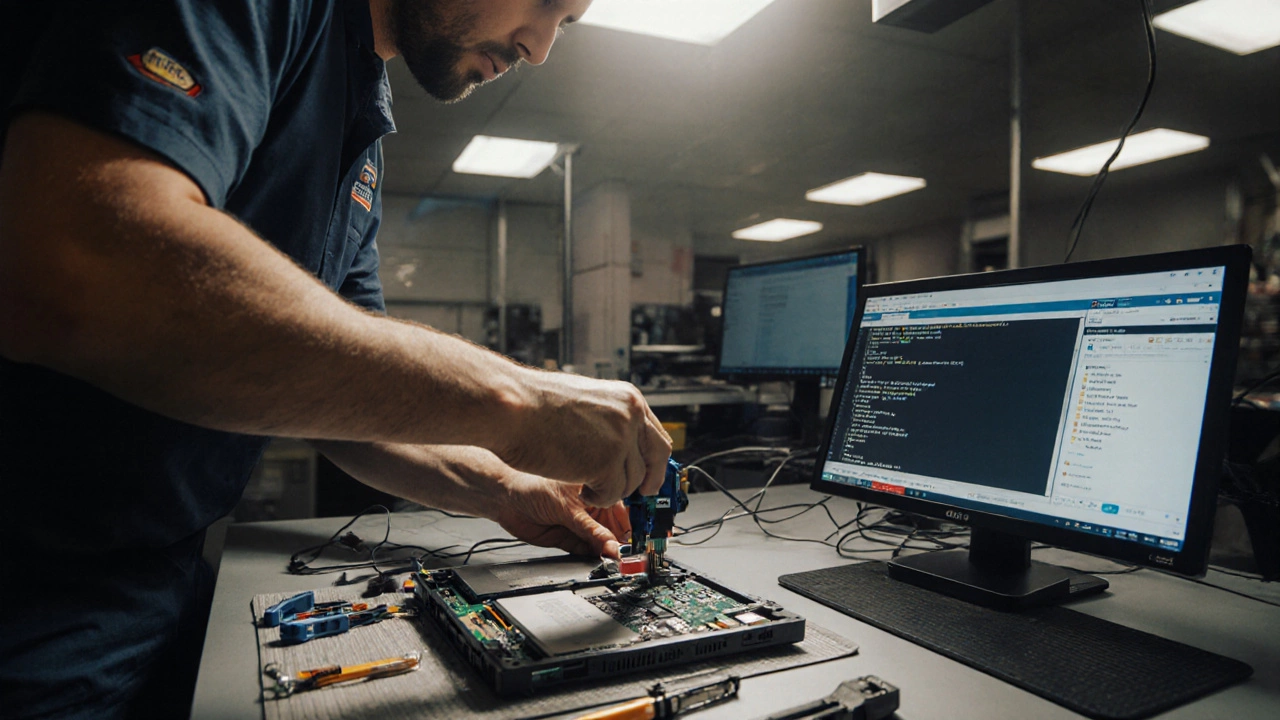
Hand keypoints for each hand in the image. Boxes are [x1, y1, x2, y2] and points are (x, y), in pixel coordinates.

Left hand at [495, 472, 631, 559]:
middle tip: (632, 559)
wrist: (505, 500)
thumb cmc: (533, 486)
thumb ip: (592, 531)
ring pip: (605, 544)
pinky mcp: (571, 541)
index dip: (637, 528)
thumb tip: (615, 547)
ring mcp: (583, 526)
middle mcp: (594, 509)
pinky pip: (589, 553)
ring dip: (610, 554)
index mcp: (599, 492)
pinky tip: (601, 561)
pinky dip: (595, 559)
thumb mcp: (568, 508)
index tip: (644, 543)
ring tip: (618, 562)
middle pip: (618, 531)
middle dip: (625, 545)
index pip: (626, 512)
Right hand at [503, 370, 671, 507]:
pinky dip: (597, 499)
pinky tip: (580, 490)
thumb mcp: (586, 401)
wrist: (512, 407)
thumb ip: (609, 420)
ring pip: (631, 482)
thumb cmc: (534, 403)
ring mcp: (621, 440)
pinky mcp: (607, 464)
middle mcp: (631, 416)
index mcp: (628, 398)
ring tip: (585, 483)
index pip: (656, 435)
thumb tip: (624, 442)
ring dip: (610, 490)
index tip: (649, 474)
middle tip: (639, 495)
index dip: (653, 460)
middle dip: (649, 482)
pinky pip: (611, 496)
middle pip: (657, 459)